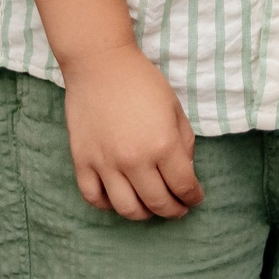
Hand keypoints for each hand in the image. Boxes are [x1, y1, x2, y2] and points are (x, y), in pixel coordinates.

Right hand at [59, 44, 201, 219]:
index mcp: (163, 145)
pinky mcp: (83, 161)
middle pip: (158, 203)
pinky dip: (108, 205)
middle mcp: (135, 160)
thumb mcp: (175, 108)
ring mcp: (106, 163)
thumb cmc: (142, 82)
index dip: (193, 197)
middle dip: (173, 210)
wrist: (100, 64)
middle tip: (178, 208)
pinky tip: (118, 198)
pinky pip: (94, 198)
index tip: (195, 198)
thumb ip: (184, 142)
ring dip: (144, 214)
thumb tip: (184, 172)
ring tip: (150, 207)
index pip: (183, 186)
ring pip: (127, 209)